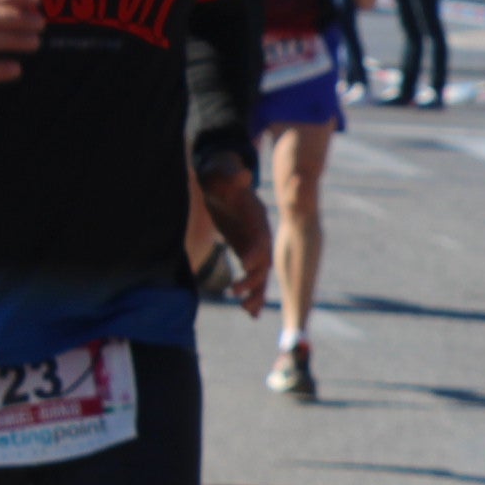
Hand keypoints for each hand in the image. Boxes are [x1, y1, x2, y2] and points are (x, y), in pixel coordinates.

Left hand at [199, 167, 272, 314]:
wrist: (221, 178)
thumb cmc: (221, 174)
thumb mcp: (223, 173)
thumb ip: (232, 177)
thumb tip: (243, 175)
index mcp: (256, 218)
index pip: (260, 238)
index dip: (256, 252)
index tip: (245, 265)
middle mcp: (259, 234)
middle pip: (263, 262)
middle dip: (254, 280)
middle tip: (237, 293)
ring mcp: (254, 244)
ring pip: (261, 273)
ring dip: (256, 293)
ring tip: (248, 311)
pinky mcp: (246, 249)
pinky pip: (253, 274)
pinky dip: (253, 292)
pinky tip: (250, 311)